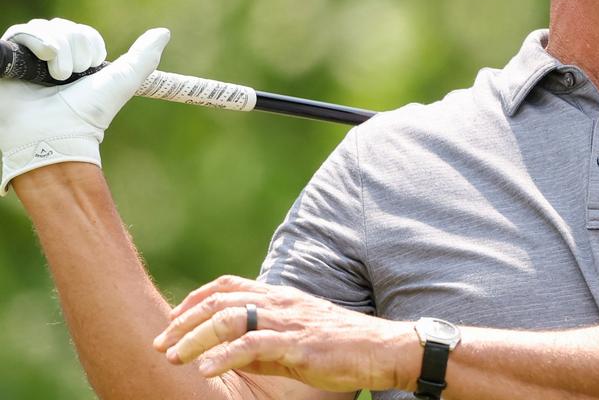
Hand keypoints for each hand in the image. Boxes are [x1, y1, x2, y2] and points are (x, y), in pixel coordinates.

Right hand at [0, 19, 168, 195]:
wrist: (53, 134)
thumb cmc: (88, 113)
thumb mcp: (121, 81)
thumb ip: (143, 58)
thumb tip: (163, 32)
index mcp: (72, 63)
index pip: (79, 32)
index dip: (88, 44)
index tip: (90, 68)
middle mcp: (46, 60)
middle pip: (61, 27)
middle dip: (74, 49)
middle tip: (72, 77)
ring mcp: (23, 61)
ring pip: (43, 27)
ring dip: (58, 49)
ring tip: (57, 76)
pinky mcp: (4, 62)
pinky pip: (18, 33)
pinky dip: (36, 41)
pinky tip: (44, 58)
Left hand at [153, 275, 415, 391]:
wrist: (380, 348)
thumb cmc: (340, 345)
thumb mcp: (296, 337)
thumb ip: (262, 342)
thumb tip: (228, 353)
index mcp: (279, 297)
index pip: (227, 286)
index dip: (194, 300)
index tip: (172, 320)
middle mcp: (280, 303)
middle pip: (220, 301)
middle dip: (183, 322)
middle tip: (160, 344)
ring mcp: (288, 322)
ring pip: (229, 320)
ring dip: (194, 338)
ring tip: (173, 357)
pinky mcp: (296, 346)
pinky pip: (252, 345)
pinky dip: (223, 357)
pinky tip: (204, 370)